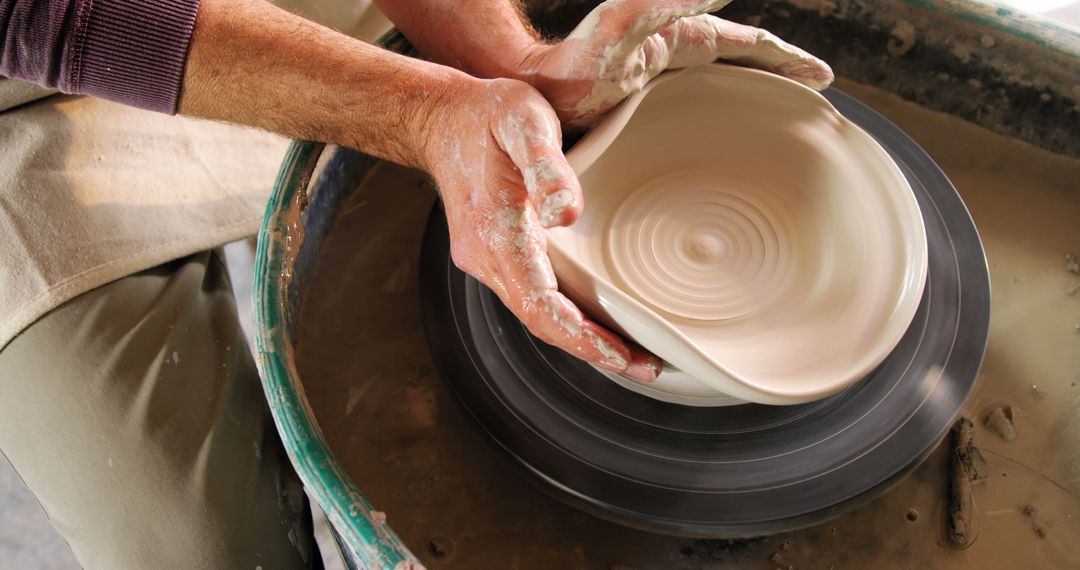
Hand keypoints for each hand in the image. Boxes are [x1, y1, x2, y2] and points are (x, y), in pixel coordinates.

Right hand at [421, 77, 661, 380]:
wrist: (439, 118)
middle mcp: (486, 259)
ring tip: (629, 353)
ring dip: (580, 338)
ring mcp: (487, 261)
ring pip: (536, 315)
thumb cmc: (483, 115)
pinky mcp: (494, 255)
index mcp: (495, 235)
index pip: (541, 306)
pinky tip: (593, 319)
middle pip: (542, 323)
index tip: (622, 357)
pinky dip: (565, 317)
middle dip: (592, 350)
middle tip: (646, 366)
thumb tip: (567, 214)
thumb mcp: (521, 120)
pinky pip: (532, 298)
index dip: (582, 338)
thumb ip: (546, 165)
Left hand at [517, 0, 834, 125]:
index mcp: (676, 41)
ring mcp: (652, 89)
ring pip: (714, 92)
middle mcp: (668, 61)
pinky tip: (713, 153)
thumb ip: (667, 2)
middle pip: (736, 63)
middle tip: (812, 97)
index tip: (820, 78)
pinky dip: (710, 131)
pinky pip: (686, 123)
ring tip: (776, 125)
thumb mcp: (624, 26)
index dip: (783, 58)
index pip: (743, 43)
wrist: (524, 98)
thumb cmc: (568, 69)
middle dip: (776, 76)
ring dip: (747, 103)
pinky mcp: (634, 117)